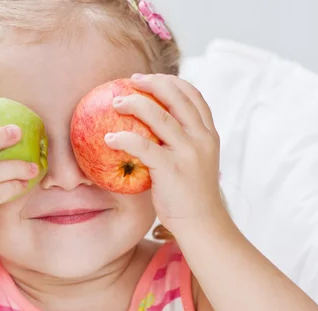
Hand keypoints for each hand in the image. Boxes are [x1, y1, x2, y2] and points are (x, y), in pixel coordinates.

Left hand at [106, 73, 225, 234]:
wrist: (202, 223)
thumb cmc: (191, 194)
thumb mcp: (195, 161)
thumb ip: (182, 142)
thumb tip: (151, 128)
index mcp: (209, 133)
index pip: (193, 95)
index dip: (170, 81)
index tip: (149, 79)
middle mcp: (202, 138)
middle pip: (177, 97)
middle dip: (152, 83)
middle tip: (130, 81)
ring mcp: (188, 152)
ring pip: (159, 116)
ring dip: (134, 104)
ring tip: (115, 103)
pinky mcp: (172, 169)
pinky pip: (143, 146)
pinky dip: (124, 138)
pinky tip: (108, 138)